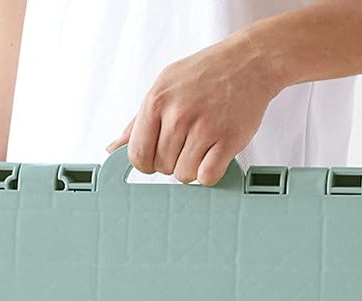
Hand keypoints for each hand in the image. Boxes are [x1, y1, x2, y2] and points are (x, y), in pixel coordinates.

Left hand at [105, 34, 281, 185]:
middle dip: (172, 161)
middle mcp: (178, 115)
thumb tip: (113, 148)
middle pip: (161, 167)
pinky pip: (207, 177)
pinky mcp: (227, 141)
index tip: (157, 155)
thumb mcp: (164, 86)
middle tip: (187, 142)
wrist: (248, 62)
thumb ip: (138, 120)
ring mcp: (203, 128)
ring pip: (184, 175)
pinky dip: (210, 173)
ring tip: (202, 145)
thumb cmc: (206, 73)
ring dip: (192, 167)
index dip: (146, 161)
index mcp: (156, 101)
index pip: (137, 154)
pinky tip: (214, 156)